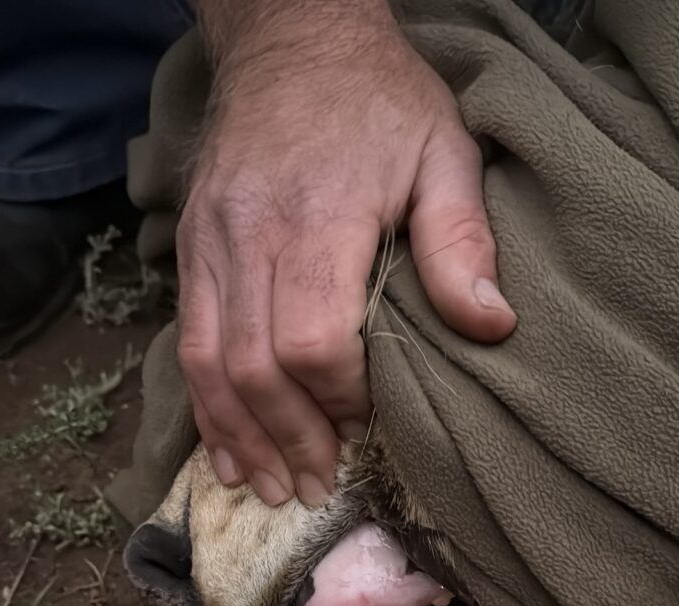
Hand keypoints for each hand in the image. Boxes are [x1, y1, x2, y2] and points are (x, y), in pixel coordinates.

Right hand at [177, 0, 515, 506]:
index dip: (342, 400)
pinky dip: (206, 405)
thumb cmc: (378, 102)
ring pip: (211, 364)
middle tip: (320, 488)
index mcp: (318, 220)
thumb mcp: (443, 151)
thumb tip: (491, 325)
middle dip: (292, 438)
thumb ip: (461, 241)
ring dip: (242, 436)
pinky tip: (226, 450)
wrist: (290, 40)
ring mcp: (211, 245)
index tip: (370, 427)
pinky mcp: (192, 249)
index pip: (315, 341)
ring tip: (272, 488)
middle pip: (257, 366)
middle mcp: (250, 237)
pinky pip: (186, 341)